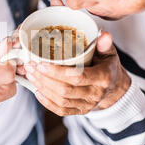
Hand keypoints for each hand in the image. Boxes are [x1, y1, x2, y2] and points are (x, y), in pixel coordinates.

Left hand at [23, 0, 130, 115]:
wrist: (114, 87)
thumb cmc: (107, 65)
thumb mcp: (108, 51)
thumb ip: (103, 42)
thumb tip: (103, 33)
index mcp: (103, 77)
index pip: (77, 76)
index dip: (57, 71)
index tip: (40, 62)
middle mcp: (96, 94)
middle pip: (65, 89)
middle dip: (44, 78)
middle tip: (30, 66)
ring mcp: (87, 105)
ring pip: (61, 100)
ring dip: (43, 87)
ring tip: (30, 74)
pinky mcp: (80, 111)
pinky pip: (61, 110)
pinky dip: (47, 102)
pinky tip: (37, 90)